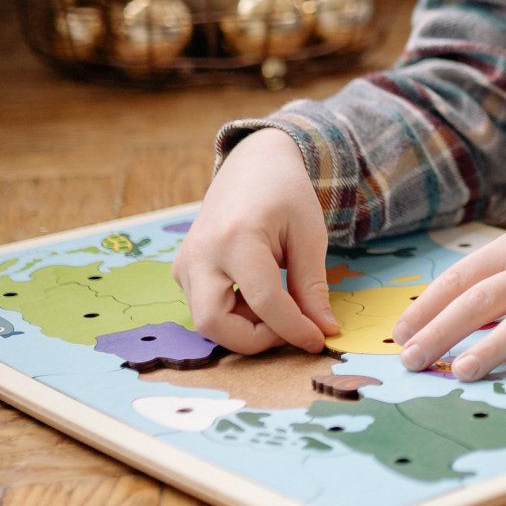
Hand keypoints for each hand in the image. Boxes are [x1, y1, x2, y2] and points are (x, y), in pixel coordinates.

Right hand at [173, 128, 339, 354]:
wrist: (252, 165)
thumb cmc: (286, 194)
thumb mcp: (310, 234)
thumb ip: (312, 286)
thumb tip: (324, 330)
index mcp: (237, 238)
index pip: (265, 302)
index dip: (294, 329)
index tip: (319, 340)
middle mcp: (200, 254)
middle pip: (214, 324)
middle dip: (256, 340)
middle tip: (292, 327)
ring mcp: (184, 264)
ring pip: (207, 322)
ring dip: (246, 327)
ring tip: (280, 301)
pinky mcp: (182, 271)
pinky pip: (205, 309)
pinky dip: (235, 316)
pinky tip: (260, 296)